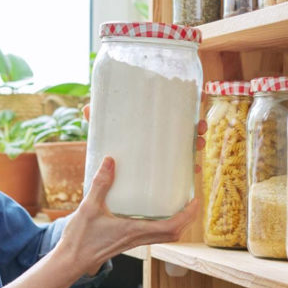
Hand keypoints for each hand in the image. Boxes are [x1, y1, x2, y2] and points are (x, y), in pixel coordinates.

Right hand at [55, 157, 198, 276]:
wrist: (70, 261)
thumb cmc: (80, 238)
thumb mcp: (89, 207)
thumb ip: (101, 184)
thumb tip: (110, 161)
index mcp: (134, 230)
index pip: (171, 227)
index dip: (188, 215)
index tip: (196, 201)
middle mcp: (138, 238)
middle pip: (174, 234)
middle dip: (188, 219)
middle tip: (193, 201)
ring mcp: (133, 242)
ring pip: (165, 237)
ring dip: (177, 223)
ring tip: (179, 205)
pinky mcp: (127, 242)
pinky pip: (153, 235)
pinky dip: (162, 225)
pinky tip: (154, 213)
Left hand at [83, 104, 206, 171]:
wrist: (99, 194)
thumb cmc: (103, 150)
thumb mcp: (99, 135)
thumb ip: (95, 120)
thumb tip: (87, 108)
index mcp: (148, 120)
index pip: (174, 105)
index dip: (190, 98)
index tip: (200, 93)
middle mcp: (158, 135)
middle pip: (185, 125)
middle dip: (197, 125)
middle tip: (200, 126)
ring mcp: (161, 153)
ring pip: (187, 146)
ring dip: (197, 144)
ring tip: (199, 145)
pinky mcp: (162, 172)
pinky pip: (180, 169)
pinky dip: (189, 168)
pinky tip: (193, 170)